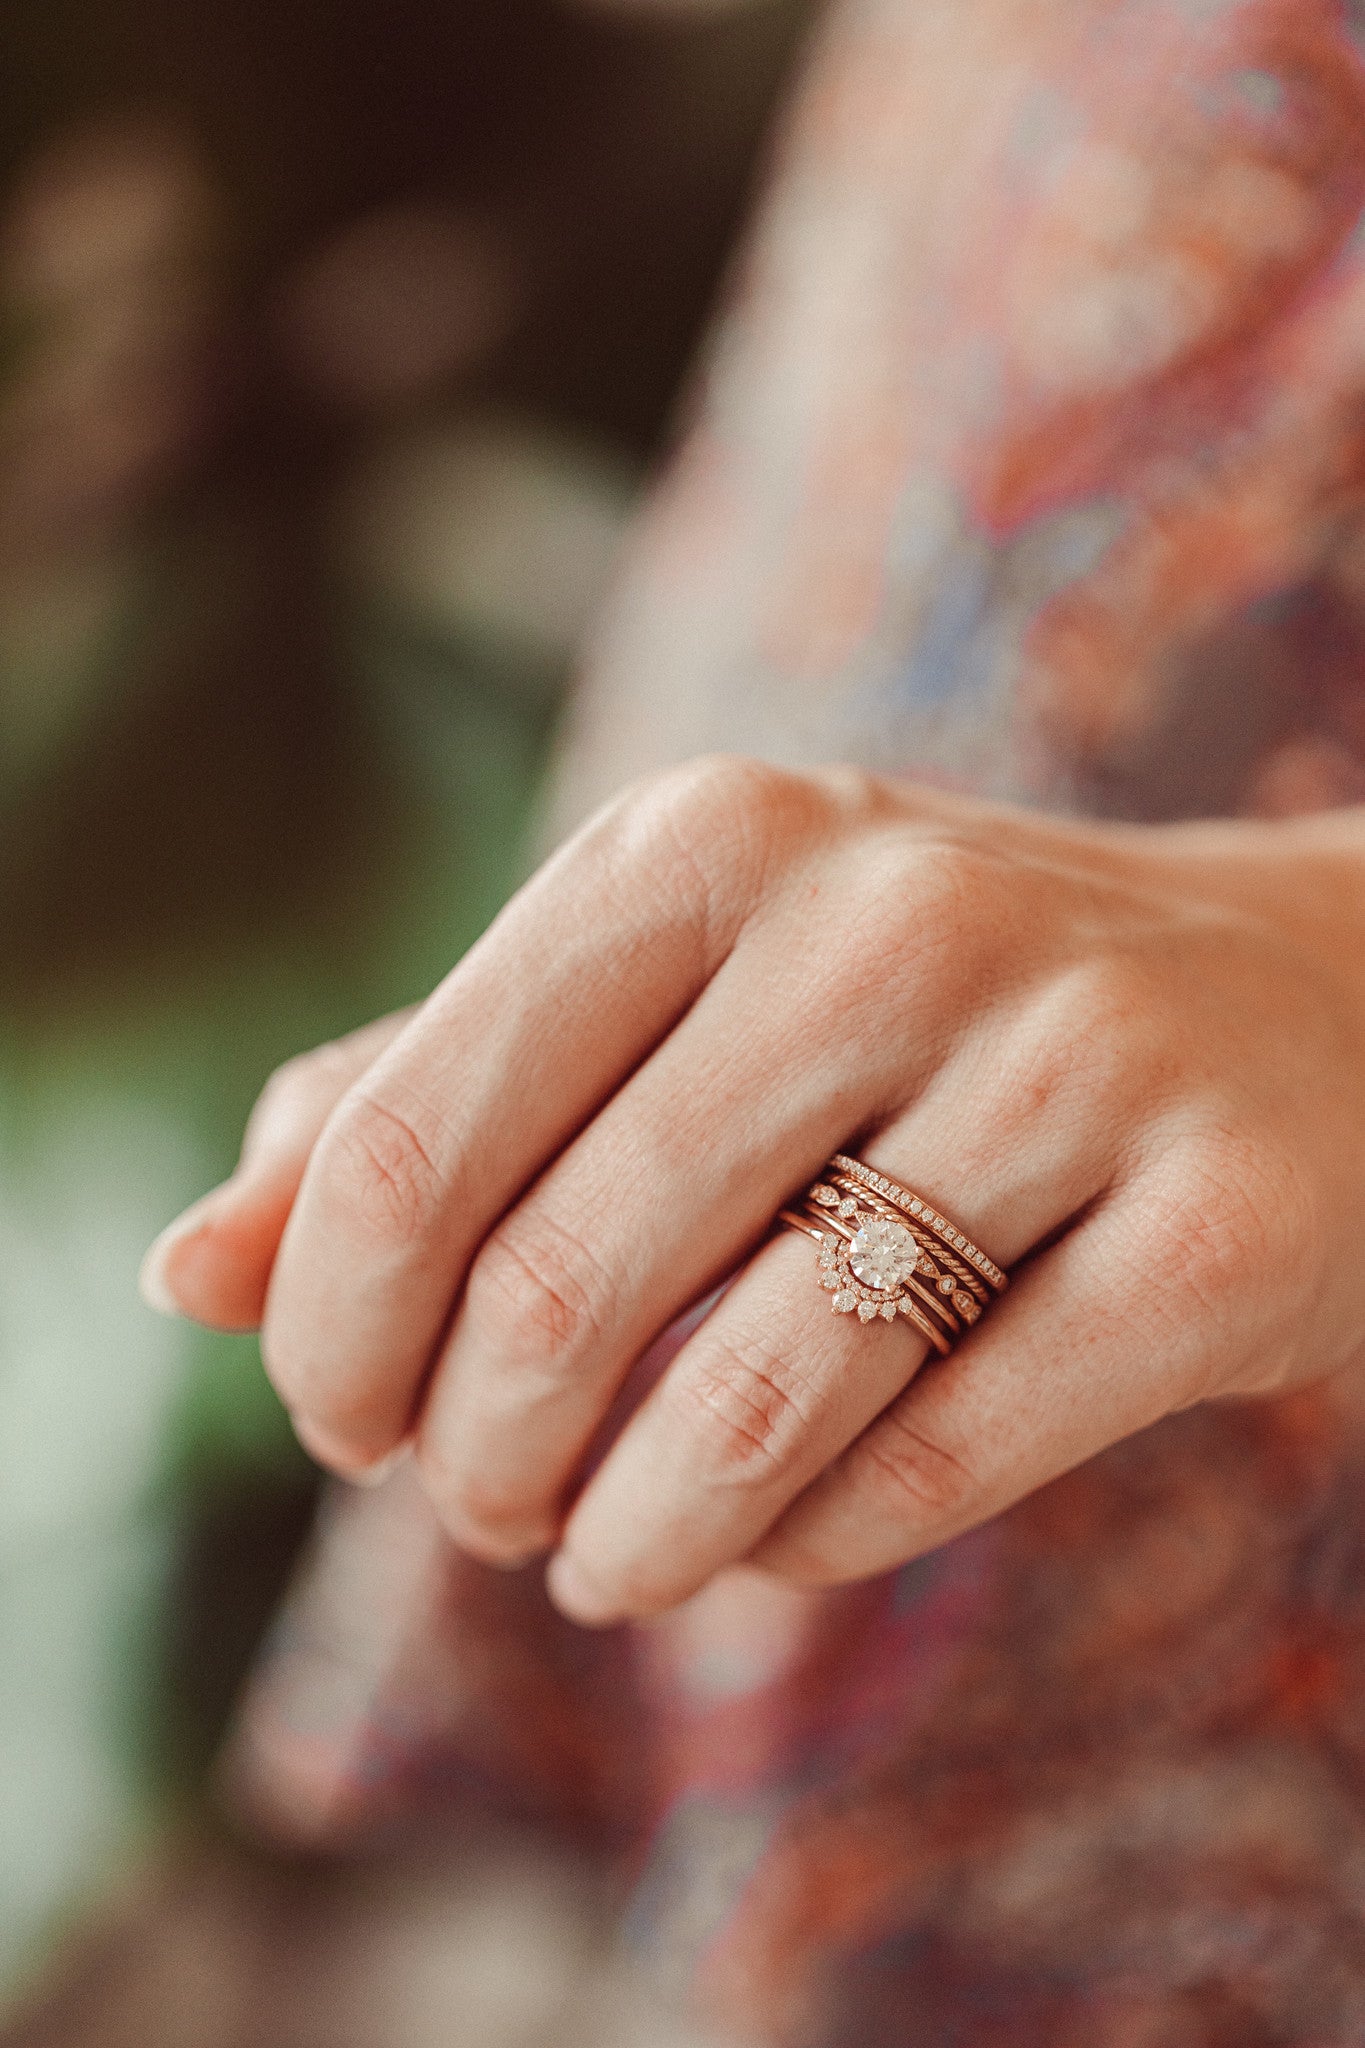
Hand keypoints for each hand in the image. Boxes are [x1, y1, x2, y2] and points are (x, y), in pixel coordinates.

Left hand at [142, 758, 1364, 1622]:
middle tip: (487, 1509)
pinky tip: (776, 1534)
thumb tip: (184, 1272)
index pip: (404, 1137)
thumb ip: (424, 1108)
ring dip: (628, 1540)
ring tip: (604, 1564)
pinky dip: (811, 1542)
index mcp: (702, 841)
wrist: (1298, 1007)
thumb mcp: (663, 1003)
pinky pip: (935, 1462)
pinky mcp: (1218, 1230)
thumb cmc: (921, 1015)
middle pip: (556, 1284)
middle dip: (474, 1462)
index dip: (332, 1334)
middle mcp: (882, 918)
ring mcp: (1071, 1061)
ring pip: (750, 1397)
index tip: (349, 1421)